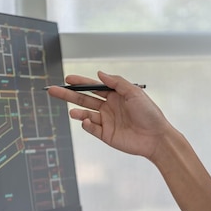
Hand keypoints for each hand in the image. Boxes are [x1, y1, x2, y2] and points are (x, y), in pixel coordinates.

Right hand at [46, 72, 172, 161]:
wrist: (156, 137)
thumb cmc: (149, 113)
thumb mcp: (134, 92)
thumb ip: (116, 82)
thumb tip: (99, 73)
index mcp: (115, 95)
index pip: (93, 87)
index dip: (80, 83)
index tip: (67, 79)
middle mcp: (109, 107)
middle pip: (84, 99)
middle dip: (69, 95)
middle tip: (53, 90)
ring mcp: (106, 121)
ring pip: (86, 114)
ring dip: (77, 111)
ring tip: (71, 111)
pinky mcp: (106, 135)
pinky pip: (92, 128)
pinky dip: (86, 124)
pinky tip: (85, 121)